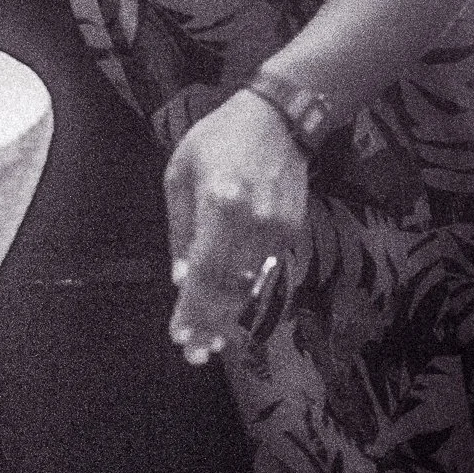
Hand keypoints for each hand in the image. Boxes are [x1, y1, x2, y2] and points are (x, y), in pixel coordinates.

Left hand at [163, 88, 308, 363]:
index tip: (181, 338)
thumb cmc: (218, 140)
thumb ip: (181, 228)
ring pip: (250, 284)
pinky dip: (248, 291)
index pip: (203, 270)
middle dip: (210, 324)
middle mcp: (251, 221)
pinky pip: (265, 269)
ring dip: (229, 315)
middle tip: (195, 354)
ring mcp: (277, 228)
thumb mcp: (181, 172)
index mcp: (219, 202)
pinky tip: (233, 307)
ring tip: (211, 341)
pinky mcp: (292, 230)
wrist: (278, 119)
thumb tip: (181, 279)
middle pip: (228, 287)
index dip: (192, 309)